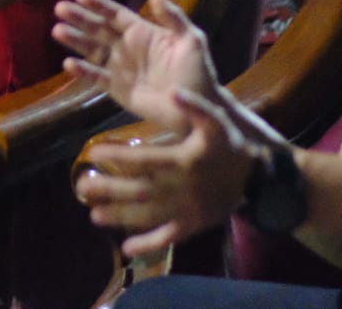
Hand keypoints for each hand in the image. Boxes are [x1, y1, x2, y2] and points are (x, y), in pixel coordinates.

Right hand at [54, 0, 224, 133]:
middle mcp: (128, 46)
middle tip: (59, 8)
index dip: (99, 5)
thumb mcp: (191, 41)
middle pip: (98, 28)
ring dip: (75, 40)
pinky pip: (96, 77)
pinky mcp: (117, 89)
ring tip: (57, 30)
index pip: (116, 15)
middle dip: (80, 18)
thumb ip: (174, 18)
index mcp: (143, 32)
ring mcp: (120, 68)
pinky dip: (83, 71)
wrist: (197, 109)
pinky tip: (69, 63)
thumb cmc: (198, 72)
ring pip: (93, 50)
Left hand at [78, 87, 264, 256]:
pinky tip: (127, 249)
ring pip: (149, 215)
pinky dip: (148, 244)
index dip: (117, 156)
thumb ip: (196, 107)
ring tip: (94, 215)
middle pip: (141, 189)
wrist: (259, 178)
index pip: (144, 159)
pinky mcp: (194, 225)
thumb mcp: (218, 121)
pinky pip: (169, 237)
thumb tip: (172, 92)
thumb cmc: (230, 144)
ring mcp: (188, 209)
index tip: (91, 154)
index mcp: (185, 159)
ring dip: (120, 216)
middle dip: (110, 190)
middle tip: (82, 187)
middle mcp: (183, 187)